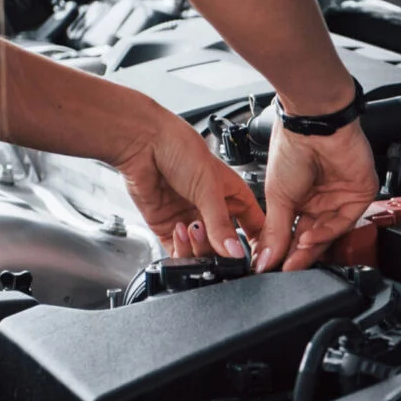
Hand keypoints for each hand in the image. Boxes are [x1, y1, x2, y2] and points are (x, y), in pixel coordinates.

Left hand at [107, 103, 264, 260]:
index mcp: (232, 194)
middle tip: (217, 242)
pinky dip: (180, 249)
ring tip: (194, 229)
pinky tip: (179, 231)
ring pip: (202, 252)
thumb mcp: (209, 187)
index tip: (256, 257)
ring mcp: (190, 219)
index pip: (254, 225)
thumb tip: (234, 252)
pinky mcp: (168, 227)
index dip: (258, 243)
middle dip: (221, 248)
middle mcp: (213, 209)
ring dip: (199, 247)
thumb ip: (221, 224)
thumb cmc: (179, 147)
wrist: (143, 143)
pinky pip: (179, 251)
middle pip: (226, 245)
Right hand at [256, 120, 378, 271]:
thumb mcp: (277, 196)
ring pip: (328, 233)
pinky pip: (344, 222)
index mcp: (299, 198)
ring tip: (294, 257)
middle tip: (285, 271)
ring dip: (311, 247)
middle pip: (313, 236)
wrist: (313, 124)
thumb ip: (275, 231)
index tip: (271, 269)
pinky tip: (310, 237)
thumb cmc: (291, 147)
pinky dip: (326, 232)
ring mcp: (341, 197)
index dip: (284, 252)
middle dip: (298, 256)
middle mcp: (321, 199)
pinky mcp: (359, 195)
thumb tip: (262, 260)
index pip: (294, 233)